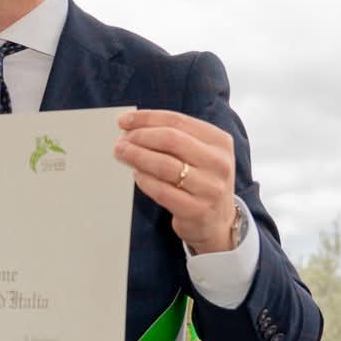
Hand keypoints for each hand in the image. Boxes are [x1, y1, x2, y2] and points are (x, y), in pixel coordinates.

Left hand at [113, 110, 238, 252]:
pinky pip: (162, 191)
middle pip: (170, 139)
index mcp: (219, 141)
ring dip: (137, 157)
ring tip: (122, 154)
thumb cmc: (201, 182)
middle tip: (121, 141)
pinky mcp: (196, 210)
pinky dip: (144, 180)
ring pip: (164, 165)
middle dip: (140, 137)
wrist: (218, 222)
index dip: (146, 119)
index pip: (177, 121)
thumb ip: (175, 138)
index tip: (124, 121)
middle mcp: (218, 163)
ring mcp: (209, 188)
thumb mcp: (200, 155)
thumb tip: (133, 126)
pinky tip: (136, 175)